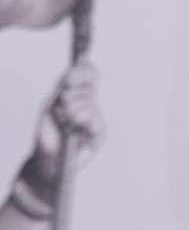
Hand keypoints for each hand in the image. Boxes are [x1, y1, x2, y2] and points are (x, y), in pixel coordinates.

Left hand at [32, 61, 103, 185]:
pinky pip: (92, 116)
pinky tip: (74, 126)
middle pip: (88, 84)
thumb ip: (63, 89)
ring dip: (70, 109)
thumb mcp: (51, 105)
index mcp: (80, 94)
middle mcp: (91, 104)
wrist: (48, 159)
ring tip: (64, 122)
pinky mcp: (100, 132)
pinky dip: (79, 118)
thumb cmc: (49, 133)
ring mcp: (97, 117)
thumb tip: (72, 75)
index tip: (69, 77)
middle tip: (60, 110)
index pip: (89, 72)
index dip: (83, 69)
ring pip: (87, 100)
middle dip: (69, 94)